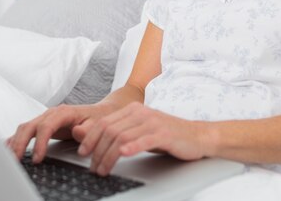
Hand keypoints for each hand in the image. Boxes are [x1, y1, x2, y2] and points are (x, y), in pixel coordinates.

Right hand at [6, 103, 116, 162]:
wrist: (99, 112)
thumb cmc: (98, 118)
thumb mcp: (97, 125)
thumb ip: (87, 130)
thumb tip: (77, 132)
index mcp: (64, 112)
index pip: (46, 126)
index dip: (40, 143)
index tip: (38, 158)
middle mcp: (51, 113)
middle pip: (30, 126)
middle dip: (20, 143)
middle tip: (17, 160)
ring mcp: (45, 118)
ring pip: (24, 128)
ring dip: (15, 142)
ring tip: (10, 158)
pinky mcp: (42, 124)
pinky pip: (25, 130)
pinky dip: (15, 139)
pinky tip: (8, 148)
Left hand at [77, 102, 209, 175]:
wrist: (197, 136)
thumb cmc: (168, 136)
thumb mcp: (140, 131)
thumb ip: (119, 132)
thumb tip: (91, 139)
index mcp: (133, 110)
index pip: (104, 122)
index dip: (90, 137)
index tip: (82, 152)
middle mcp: (141, 113)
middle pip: (110, 130)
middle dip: (97, 151)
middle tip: (92, 167)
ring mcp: (152, 122)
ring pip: (122, 137)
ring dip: (109, 155)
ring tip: (103, 169)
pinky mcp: (164, 134)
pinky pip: (144, 139)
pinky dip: (131, 147)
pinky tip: (124, 154)